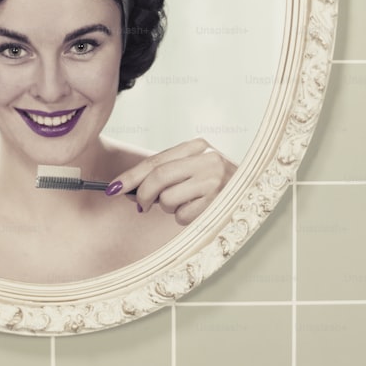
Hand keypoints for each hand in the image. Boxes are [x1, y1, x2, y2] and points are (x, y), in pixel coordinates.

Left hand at [108, 138, 236, 225]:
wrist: (253, 193)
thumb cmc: (215, 184)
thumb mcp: (192, 169)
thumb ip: (165, 174)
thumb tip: (128, 188)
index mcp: (198, 147)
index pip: (155, 161)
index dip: (131, 176)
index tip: (112, 188)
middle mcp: (207, 160)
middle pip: (158, 178)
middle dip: (144, 195)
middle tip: (142, 205)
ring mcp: (214, 180)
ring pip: (168, 199)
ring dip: (169, 208)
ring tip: (186, 203)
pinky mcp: (217, 202)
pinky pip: (182, 215)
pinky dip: (184, 217)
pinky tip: (199, 210)